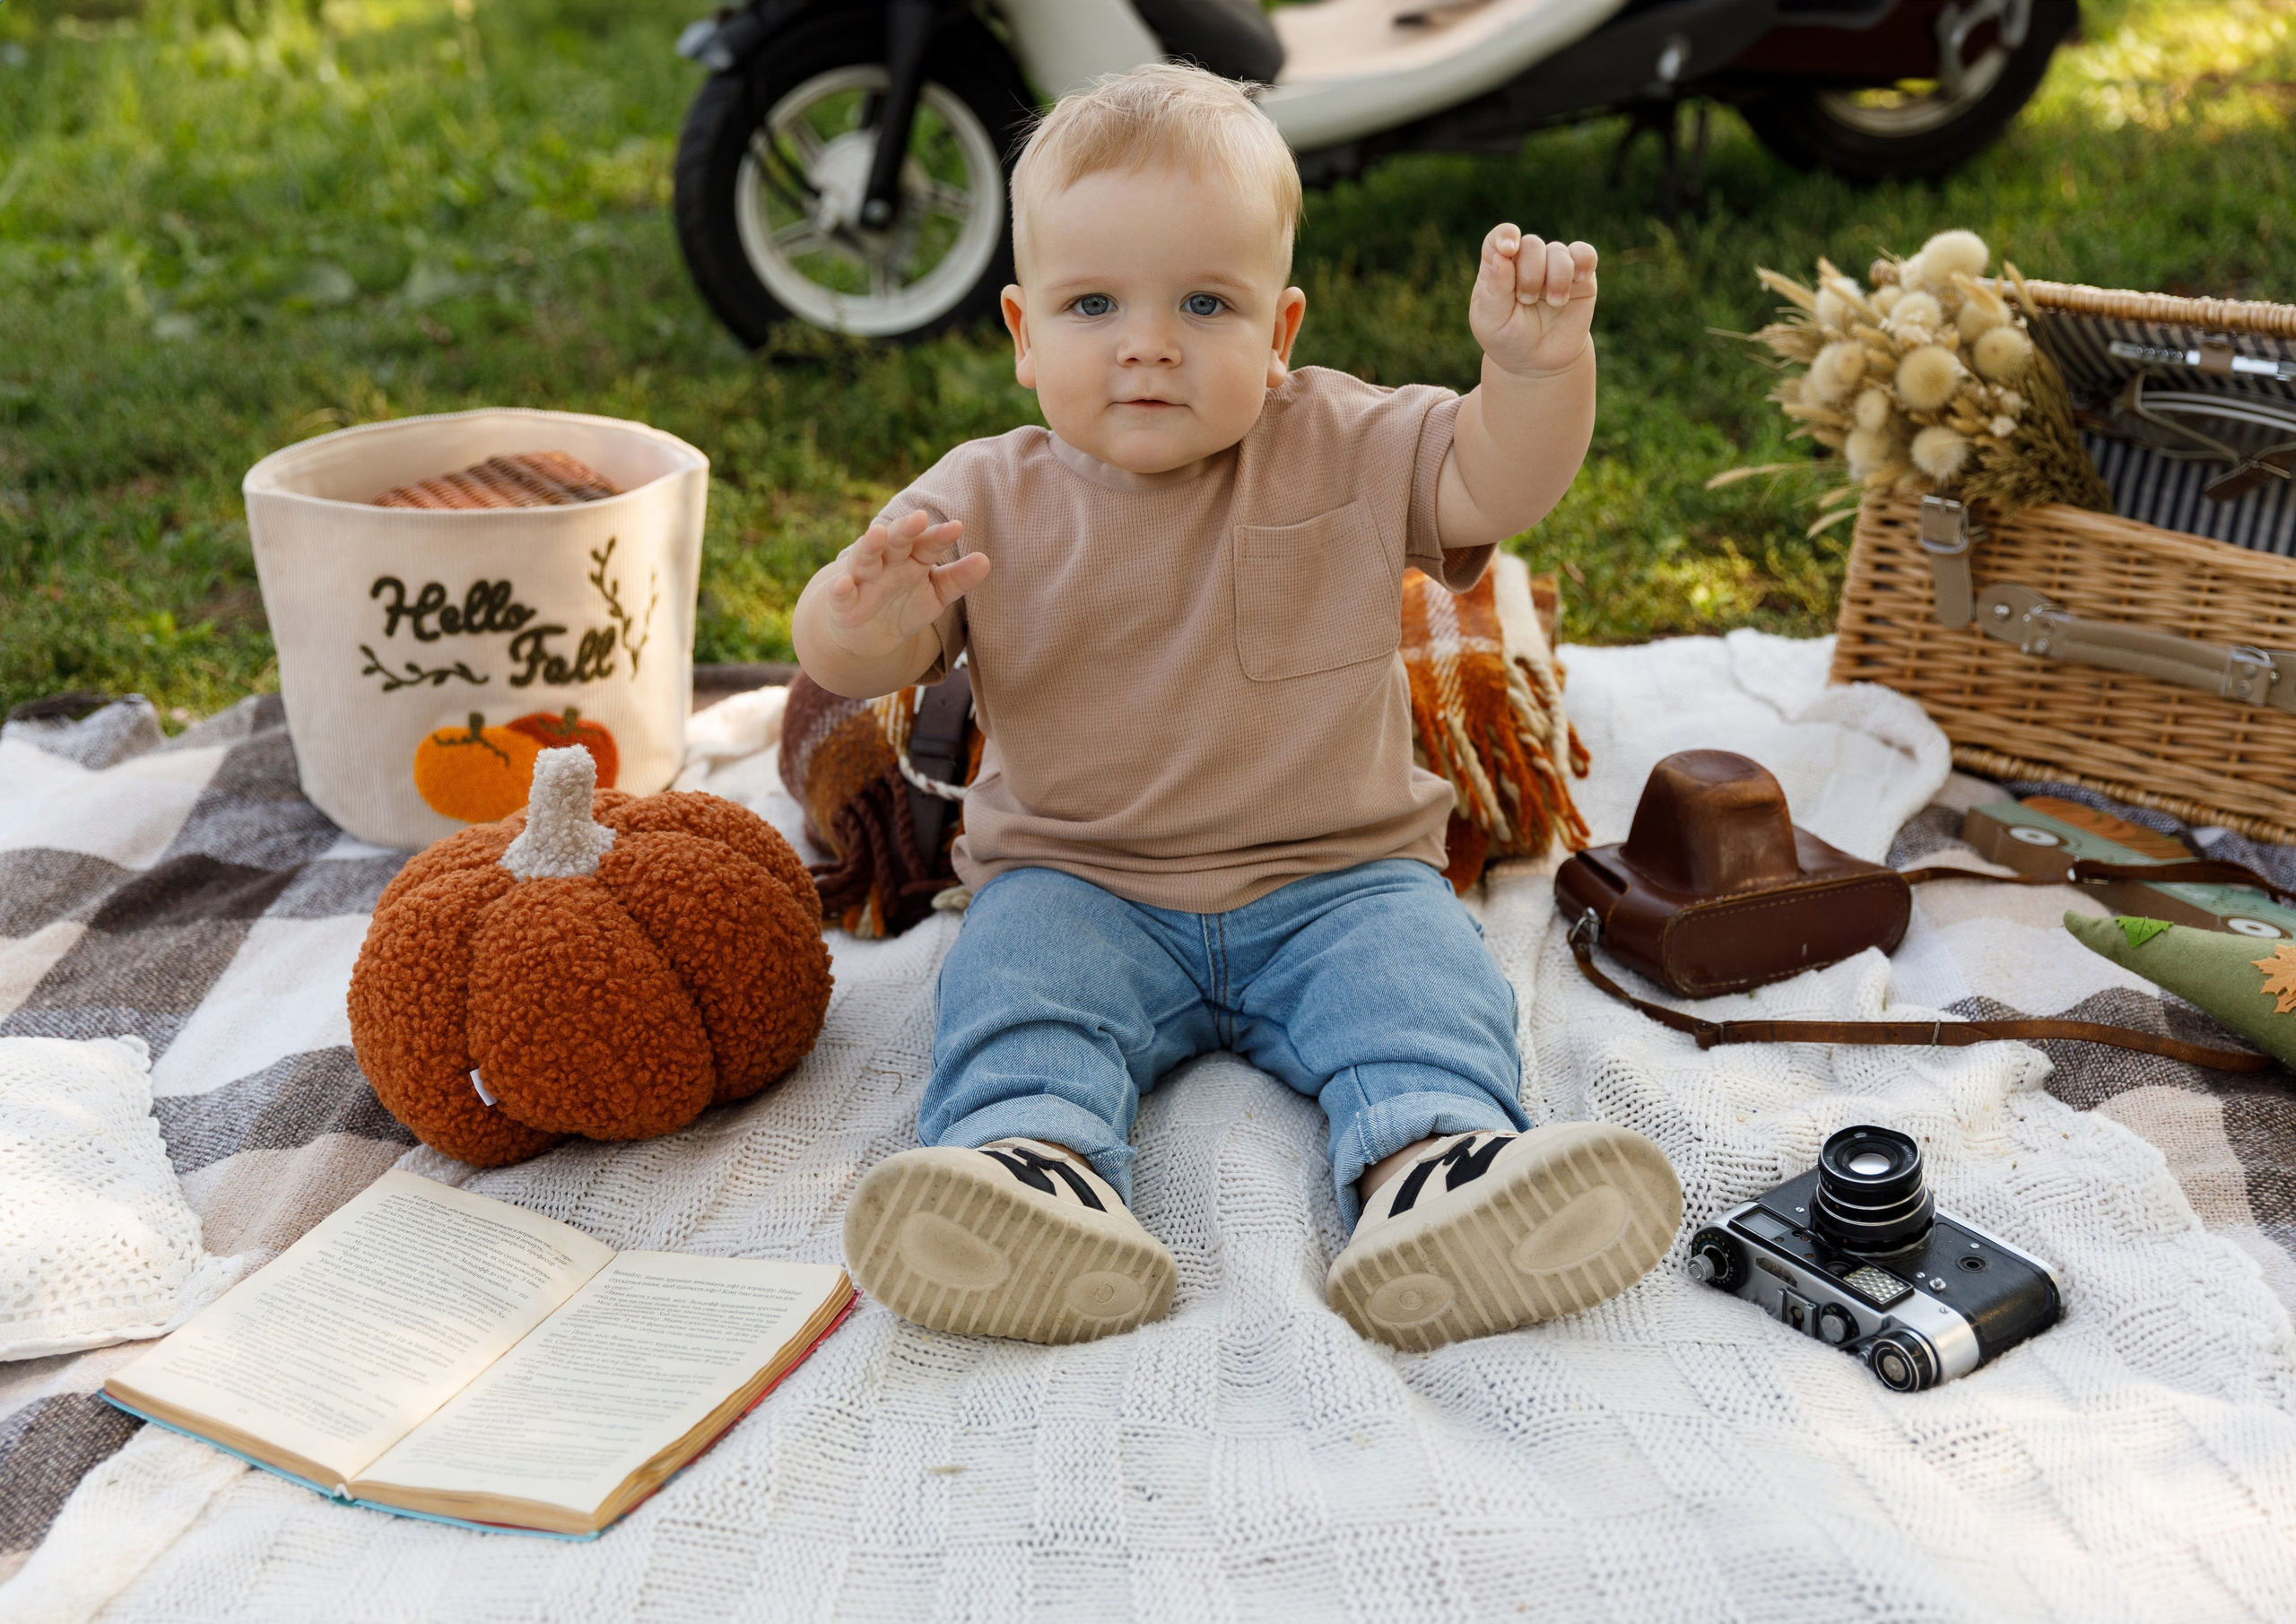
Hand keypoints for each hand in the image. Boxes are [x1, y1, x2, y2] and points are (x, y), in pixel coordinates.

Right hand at [820, 510, 987, 661]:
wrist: (868, 634)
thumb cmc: (904, 605)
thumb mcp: (936, 595)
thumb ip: (958, 579)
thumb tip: (986, 561)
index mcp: (912, 558)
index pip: (926, 544)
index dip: (939, 537)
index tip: (957, 527)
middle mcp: (887, 563)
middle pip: (895, 541)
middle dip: (905, 529)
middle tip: (919, 517)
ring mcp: (862, 580)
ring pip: (865, 558)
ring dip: (870, 546)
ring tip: (877, 534)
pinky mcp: (842, 602)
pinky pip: (840, 594)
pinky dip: (840, 589)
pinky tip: (843, 584)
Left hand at [1469, 225, 1597, 377]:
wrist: (1539, 362)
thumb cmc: (1509, 339)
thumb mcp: (1491, 322)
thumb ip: (1494, 290)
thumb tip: (1501, 258)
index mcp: (1498, 268)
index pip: (1498, 239)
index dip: (1505, 236)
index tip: (1509, 250)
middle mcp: (1526, 262)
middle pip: (1531, 244)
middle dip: (1530, 274)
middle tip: (1526, 300)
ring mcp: (1553, 267)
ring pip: (1558, 251)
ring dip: (1556, 278)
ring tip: (1554, 303)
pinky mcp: (1580, 277)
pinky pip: (1585, 254)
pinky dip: (1584, 262)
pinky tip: (1579, 280)